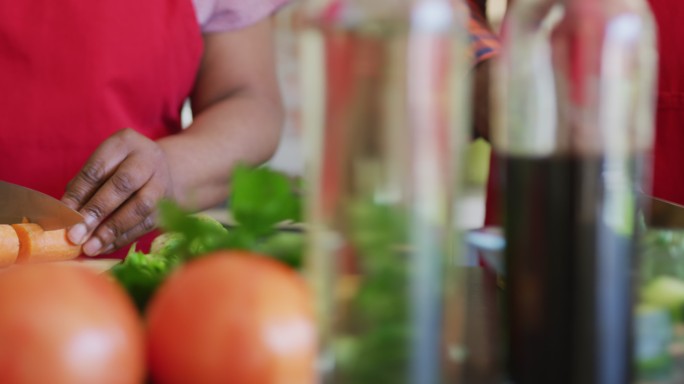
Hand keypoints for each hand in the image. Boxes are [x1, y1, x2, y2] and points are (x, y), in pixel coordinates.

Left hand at [62, 128, 172, 255]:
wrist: (164, 170)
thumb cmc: (121, 168)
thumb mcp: (103, 165)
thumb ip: (83, 187)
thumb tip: (64, 217)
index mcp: (125, 142)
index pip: (98, 168)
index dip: (79, 193)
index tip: (63, 216)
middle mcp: (148, 158)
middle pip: (124, 184)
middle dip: (97, 211)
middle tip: (75, 234)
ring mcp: (163, 181)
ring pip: (141, 206)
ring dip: (113, 229)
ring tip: (90, 247)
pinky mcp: (170, 204)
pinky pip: (147, 223)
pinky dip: (124, 237)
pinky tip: (105, 248)